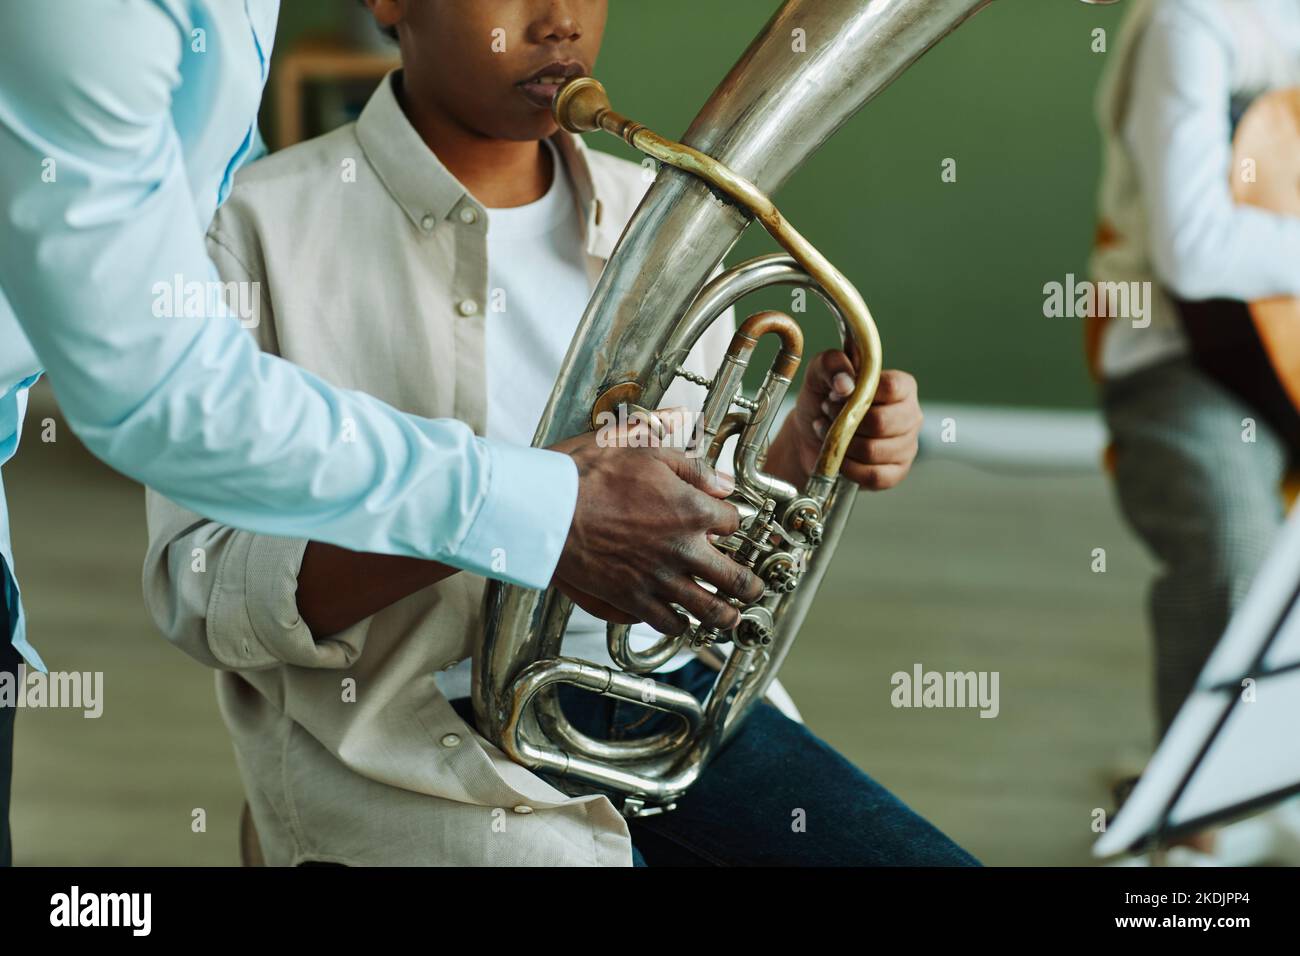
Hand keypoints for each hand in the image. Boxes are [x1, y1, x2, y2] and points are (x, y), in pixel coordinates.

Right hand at [549, 431, 764, 634]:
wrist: (544, 509)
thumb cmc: (587, 474)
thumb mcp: (643, 448)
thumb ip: (689, 466)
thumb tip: (721, 482)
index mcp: (692, 511)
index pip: (733, 522)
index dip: (733, 521)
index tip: (729, 524)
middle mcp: (682, 551)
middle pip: (735, 579)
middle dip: (750, 586)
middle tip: (754, 590)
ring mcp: (657, 580)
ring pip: (707, 611)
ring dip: (723, 615)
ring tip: (730, 617)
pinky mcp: (629, 600)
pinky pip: (665, 624)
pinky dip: (677, 625)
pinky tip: (680, 622)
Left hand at [769, 351, 921, 490]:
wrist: (810, 434)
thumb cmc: (823, 399)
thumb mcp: (819, 373)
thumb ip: (832, 364)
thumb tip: (846, 384)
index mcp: (902, 387)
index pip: (892, 388)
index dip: (861, 393)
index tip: (839, 394)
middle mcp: (910, 416)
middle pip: (882, 423)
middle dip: (847, 421)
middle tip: (829, 414)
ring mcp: (906, 447)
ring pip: (874, 451)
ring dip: (844, 444)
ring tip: (830, 433)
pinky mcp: (895, 473)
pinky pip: (874, 476)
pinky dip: (849, 468)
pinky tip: (839, 457)